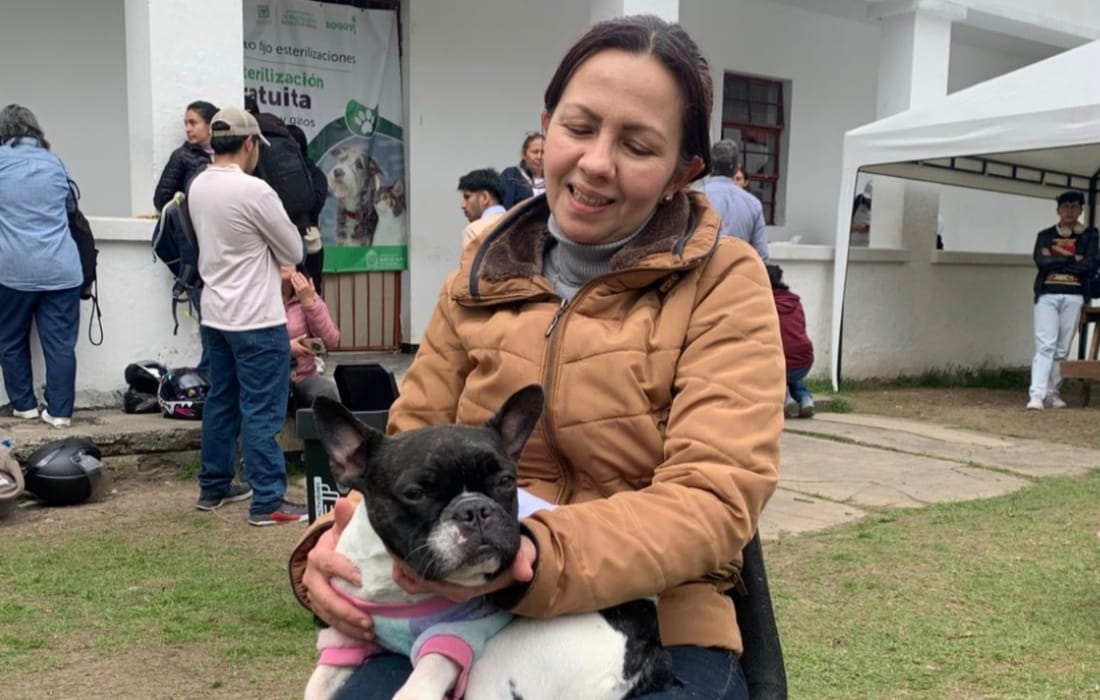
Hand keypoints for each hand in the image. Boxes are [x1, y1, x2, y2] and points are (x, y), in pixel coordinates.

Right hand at [290, 334, 315, 358]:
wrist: (283, 349)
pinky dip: (300, 355)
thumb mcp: (296, 340)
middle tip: (312, 354)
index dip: (312, 352)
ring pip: (302, 355)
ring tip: (307, 354)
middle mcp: (300, 352)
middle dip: (309, 354)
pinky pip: (298, 356)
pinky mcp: (294, 356)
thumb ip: (301, 337)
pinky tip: (300, 354)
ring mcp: (297, 355)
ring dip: (305, 355)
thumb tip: (305, 334)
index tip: (315, 353)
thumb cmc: (290, 344)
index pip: (308, 351)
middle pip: (306, 354)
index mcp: (301, 348)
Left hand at [291, 270, 315, 306]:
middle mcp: (303, 286)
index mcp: (307, 285)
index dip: (300, 275)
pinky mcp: (296, 291)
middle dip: (296, 275)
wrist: (307, 301)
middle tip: (294, 272)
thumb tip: (311, 278)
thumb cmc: (310, 295)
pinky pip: (294, 284)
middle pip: (299, 279)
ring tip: (292, 274)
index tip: (298, 272)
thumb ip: (312, 283)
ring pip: (296, 281)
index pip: (303, 278)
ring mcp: (299, 288)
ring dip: (293, 277)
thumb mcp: (313, 289)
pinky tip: (291, 279)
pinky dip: (292, 281)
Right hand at [302, 498, 374, 639]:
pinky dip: (347, 630)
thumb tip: (343, 500)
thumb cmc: (342, 541)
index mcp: (319, 555)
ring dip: (348, 625)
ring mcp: (315, 594)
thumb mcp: (343, 529)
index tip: (361, 580)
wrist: (328, 557)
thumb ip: (345, 519)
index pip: (328, 563)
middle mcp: (312, 577)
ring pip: (328, 613)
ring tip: (371, 631)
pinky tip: (365, 635)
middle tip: (369, 620)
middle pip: (325, 597)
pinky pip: (331, 622)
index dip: (343, 571)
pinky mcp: (319, 607)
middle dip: (346, 610)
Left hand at [391, 535, 537, 602]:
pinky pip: (416, 578)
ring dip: (401, 563)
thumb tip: (525, 570)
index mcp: (465, 587)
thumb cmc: (511, 558)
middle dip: (401, 562)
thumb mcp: (519, 556)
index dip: (412, 567)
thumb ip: (521, 560)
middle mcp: (451, 590)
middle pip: (415, 581)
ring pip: (412, 581)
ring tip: (393, 541)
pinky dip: (405, 565)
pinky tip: (402, 546)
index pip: (432, 581)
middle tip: (390, 538)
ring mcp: (444, 585)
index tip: (400, 547)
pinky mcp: (441, 579)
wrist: (512, 563)